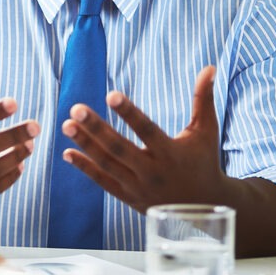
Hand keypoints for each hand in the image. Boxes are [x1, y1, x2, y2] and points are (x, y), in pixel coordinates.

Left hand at [60, 65, 232, 212]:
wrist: (206, 207)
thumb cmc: (204, 161)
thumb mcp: (206, 131)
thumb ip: (203, 100)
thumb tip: (209, 67)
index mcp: (171, 153)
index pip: (146, 130)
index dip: (129, 113)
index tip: (111, 94)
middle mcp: (153, 171)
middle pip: (119, 148)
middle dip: (96, 128)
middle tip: (75, 108)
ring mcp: (139, 187)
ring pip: (107, 164)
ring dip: (85, 144)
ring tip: (66, 125)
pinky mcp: (129, 197)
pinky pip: (103, 181)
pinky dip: (85, 168)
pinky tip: (67, 152)